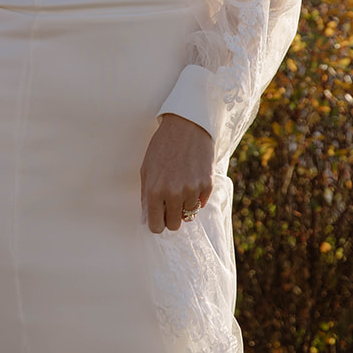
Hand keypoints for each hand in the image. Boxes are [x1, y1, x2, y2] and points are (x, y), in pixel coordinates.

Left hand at [140, 113, 213, 232]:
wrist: (186, 127)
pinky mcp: (207, 185)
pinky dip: (196, 197)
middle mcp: (173, 193)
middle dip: (171, 217)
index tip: (159, 218)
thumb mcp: (146, 169)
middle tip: (169, 204)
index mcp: (154, 191)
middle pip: (174, 224)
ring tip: (181, 185)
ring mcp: (191, 190)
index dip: (157, 224)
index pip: (157, 226)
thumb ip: (145, 196)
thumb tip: (146, 220)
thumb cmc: (162, 146)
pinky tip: (191, 180)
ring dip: (184, 205)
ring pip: (189, 215)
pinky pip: (201, 204)